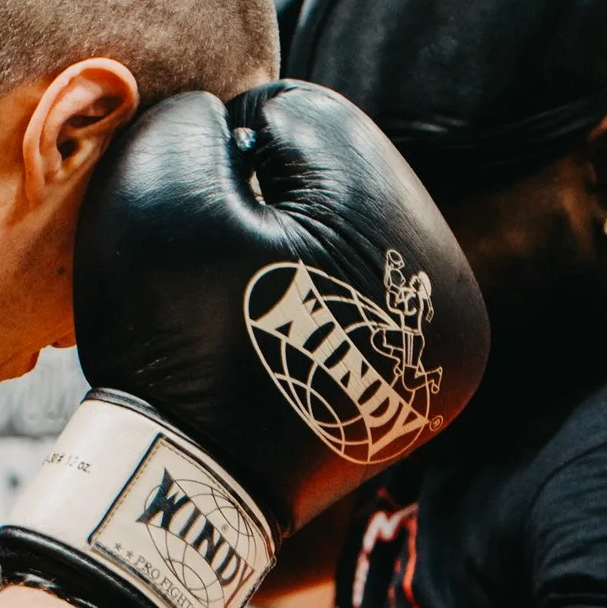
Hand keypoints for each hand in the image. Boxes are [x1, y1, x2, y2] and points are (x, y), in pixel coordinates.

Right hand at [0, 83, 487, 607]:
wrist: (191, 491)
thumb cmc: (173, 337)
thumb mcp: (156, 190)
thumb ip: (195, 116)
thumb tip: (235, 122)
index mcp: (397, 219)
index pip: (302, 116)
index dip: (228, 152)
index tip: (199, 222)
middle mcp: (450, 283)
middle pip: (344, 181)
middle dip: (274, 203)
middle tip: (224, 272)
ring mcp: (449, 347)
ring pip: (360, 245)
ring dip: (302, 255)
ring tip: (251, 311)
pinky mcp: (427, 392)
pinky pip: (369, 311)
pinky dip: (325, 312)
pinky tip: (283, 345)